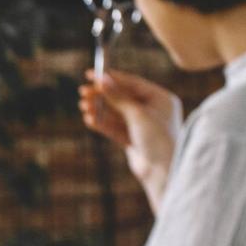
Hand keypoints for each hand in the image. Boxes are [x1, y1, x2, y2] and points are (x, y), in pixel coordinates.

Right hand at [78, 67, 182, 213]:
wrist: (163, 171)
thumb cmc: (158, 139)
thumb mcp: (138, 115)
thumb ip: (119, 98)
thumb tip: (103, 79)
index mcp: (161, 99)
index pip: (133, 83)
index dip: (112, 78)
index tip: (92, 74)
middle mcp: (153, 110)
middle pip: (123, 98)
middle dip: (102, 95)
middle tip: (83, 92)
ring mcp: (143, 126)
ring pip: (117, 113)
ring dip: (100, 109)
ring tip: (83, 106)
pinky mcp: (133, 140)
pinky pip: (115, 127)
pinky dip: (103, 123)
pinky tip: (90, 119)